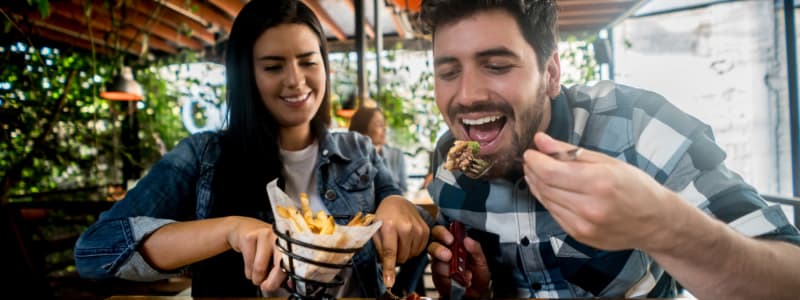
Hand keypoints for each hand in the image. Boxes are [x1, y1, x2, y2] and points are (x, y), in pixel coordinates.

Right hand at [224, 216, 285, 291]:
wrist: (243, 228)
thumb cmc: (263, 245)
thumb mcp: (276, 255)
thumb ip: (283, 269)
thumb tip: (290, 284)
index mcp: (290, 241)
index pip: (294, 262)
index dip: (290, 276)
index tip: (286, 285)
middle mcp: (280, 236)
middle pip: (280, 265)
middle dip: (272, 281)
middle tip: (266, 286)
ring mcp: (265, 234)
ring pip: (260, 268)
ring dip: (257, 278)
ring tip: (257, 275)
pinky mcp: (249, 237)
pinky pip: (248, 264)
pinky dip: (248, 272)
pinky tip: (250, 266)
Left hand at [373, 195, 429, 287]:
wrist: (397, 202)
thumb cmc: (384, 217)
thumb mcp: (375, 229)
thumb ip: (379, 247)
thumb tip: (384, 266)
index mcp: (389, 226)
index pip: (390, 252)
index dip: (389, 269)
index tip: (389, 282)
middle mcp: (406, 227)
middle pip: (402, 257)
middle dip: (396, 258)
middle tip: (391, 248)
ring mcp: (418, 228)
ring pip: (412, 255)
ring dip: (405, 253)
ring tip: (399, 241)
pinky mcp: (426, 230)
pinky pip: (420, 250)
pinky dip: (413, 249)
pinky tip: (407, 240)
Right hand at [427, 225, 490, 297]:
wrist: (475, 294)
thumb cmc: (478, 276)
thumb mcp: (481, 262)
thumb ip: (476, 250)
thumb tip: (467, 239)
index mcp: (456, 244)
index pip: (445, 232)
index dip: (444, 233)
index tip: (450, 239)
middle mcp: (445, 251)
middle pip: (434, 244)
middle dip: (438, 249)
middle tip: (448, 256)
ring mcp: (439, 264)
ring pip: (435, 261)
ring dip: (446, 267)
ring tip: (459, 273)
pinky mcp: (437, 276)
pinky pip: (438, 275)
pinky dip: (447, 278)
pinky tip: (456, 280)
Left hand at [523, 132, 677, 250]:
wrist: (656, 222)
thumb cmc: (636, 186)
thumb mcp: (607, 161)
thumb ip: (570, 151)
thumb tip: (540, 141)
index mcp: (599, 183)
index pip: (550, 172)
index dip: (535, 161)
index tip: (531, 152)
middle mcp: (590, 207)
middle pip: (545, 186)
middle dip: (533, 171)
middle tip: (531, 160)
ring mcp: (583, 226)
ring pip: (546, 201)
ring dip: (537, 185)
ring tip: (537, 172)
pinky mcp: (580, 236)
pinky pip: (554, 214)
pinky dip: (548, 200)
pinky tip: (550, 189)